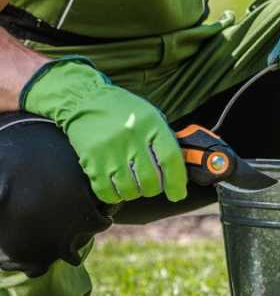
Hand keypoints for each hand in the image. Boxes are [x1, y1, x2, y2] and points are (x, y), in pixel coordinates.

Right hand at [21, 58, 187, 203]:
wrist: (85, 101)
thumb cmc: (123, 110)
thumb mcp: (151, 115)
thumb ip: (164, 139)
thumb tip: (178, 169)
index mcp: (150, 124)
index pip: (170, 158)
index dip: (176, 181)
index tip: (177, 193)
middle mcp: (131, 138)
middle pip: (150, 179)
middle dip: (155, 189)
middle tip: (153, 185)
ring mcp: (109, 151)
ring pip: (129, 189)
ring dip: (136, 192)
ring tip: (135, 183)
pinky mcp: (90, 161)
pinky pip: (106, 192)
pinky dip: (115, 195)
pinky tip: (118, 186)